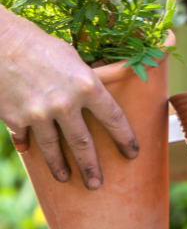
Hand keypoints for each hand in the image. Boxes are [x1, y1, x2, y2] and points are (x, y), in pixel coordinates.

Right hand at [0, 8, 138, 189]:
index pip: (113, 118)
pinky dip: (29, 147)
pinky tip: (31, 154)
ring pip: (54, 149)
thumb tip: (96, 100)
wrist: (4, 44)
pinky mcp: (16, 119)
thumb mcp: (75, 60)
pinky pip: (26, 140)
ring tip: (67, 178)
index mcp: (88, 85)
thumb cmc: (44, 47)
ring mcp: (40, 114)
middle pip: (84, 144)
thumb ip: (86, 83)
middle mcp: (66, 103)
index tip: (132, 152)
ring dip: (61, 167)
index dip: (125, 138)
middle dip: (92, 167)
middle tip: (98, 183)